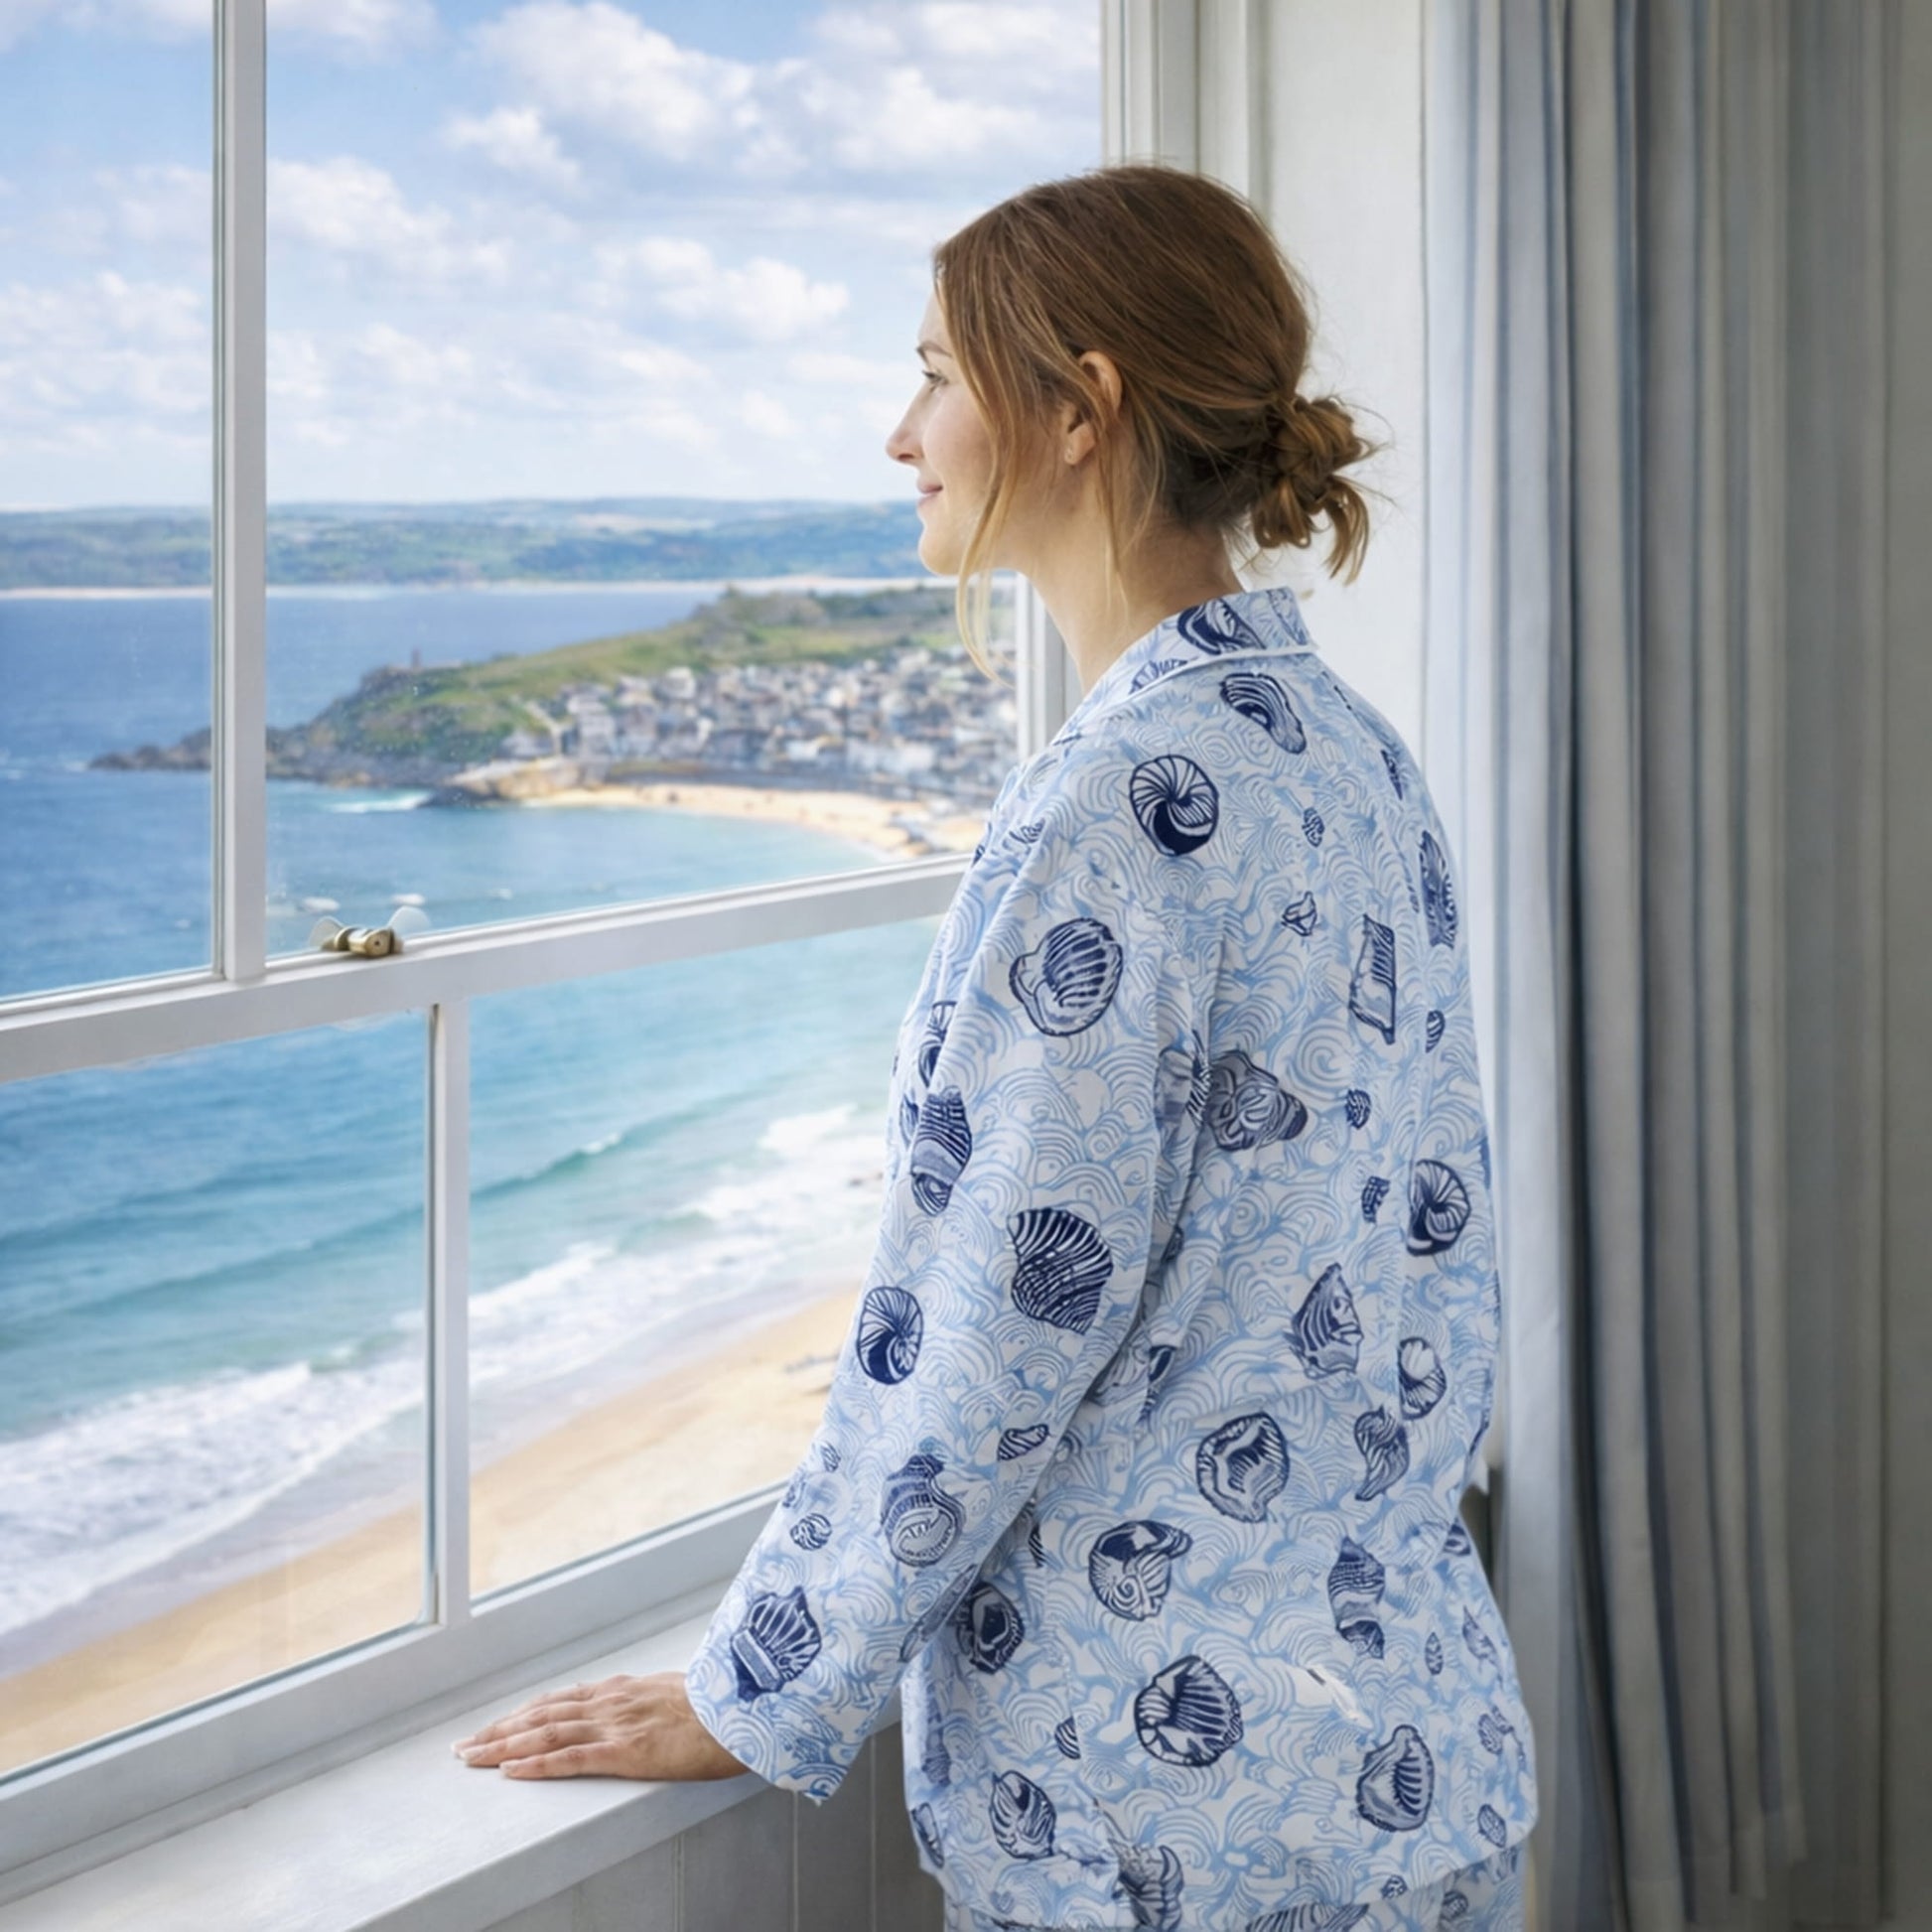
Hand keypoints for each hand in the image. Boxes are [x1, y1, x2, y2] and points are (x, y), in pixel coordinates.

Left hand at [451, 1669, 750, 1781]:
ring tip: (472, 1759)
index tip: (495, 1725)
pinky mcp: (628, 1751)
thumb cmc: (722, 1704)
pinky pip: (572, 1759)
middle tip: (464, 1747)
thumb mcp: (679, 1694)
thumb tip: (645, 1707)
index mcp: (624, 1688)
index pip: (559, 1701)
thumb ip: (652, 1700)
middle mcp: (612, 1701)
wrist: (748, 1707)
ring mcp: (617, 1724)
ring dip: (504, 1747)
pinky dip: (537, 1766)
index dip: (523, 1714)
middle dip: (499, 1731)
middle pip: (542, 1716)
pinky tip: (512, 1772)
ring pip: (546, 1735)